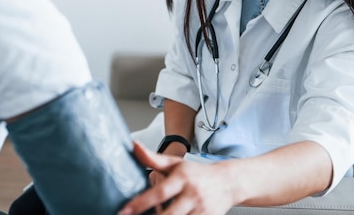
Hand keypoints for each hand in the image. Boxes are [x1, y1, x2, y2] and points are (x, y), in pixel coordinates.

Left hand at [120, 142, 235, 214]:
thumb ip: (153, 158)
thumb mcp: (175, 163)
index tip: (125, 211)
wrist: (228, 182)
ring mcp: (201, 209)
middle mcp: (192, 194)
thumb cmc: (196, 173)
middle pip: (169, 214)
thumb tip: (133, 146)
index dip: (141, 203)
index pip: (159, 192)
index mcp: (182, 178)